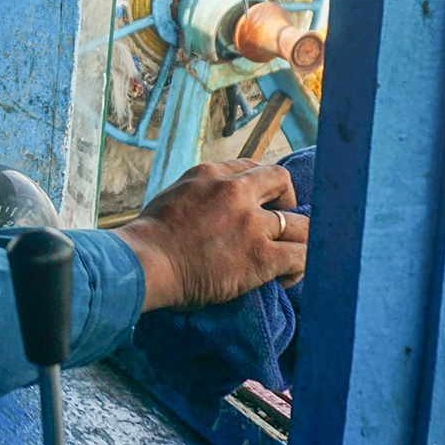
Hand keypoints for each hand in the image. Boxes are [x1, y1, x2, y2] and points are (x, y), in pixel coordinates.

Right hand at [114, 159, 308, 310]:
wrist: (144, 264)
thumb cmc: (147, 240)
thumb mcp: (173, 196)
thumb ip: (199, 193)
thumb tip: (211, 207)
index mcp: (211, 174)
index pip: (252, 167)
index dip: (261, 187)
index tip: (259, 204)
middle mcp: (235, 191)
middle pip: (282, 181)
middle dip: (286, 201)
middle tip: (278, 225)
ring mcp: (251, 223)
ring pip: (300, 223)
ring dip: (297, 239)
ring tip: (288, 256)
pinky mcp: (261, 256)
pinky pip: (300, 256)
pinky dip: (298, 267)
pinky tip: (286, 277)